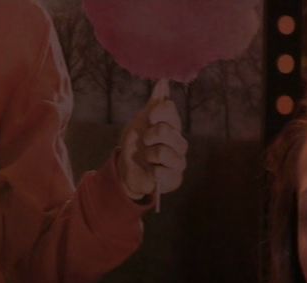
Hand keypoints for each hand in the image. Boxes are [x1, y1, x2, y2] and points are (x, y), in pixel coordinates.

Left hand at [119, 79, 187, 201]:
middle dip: (149, 136)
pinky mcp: (175, 178)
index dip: (158, 112)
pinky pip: (162, 171)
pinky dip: (152, 171)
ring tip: (148, 158)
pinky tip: (152, 172)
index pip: (170, 110)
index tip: (149, 118)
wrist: (127, 171)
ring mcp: (179, 161)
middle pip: (166, 130)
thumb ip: (154, 103)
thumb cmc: (136, 144)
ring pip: (163, 152)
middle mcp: (179, 142)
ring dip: (149, 155)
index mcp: (172, 126)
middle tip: (145, 142)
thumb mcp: (141, 121)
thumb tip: (163, 80)